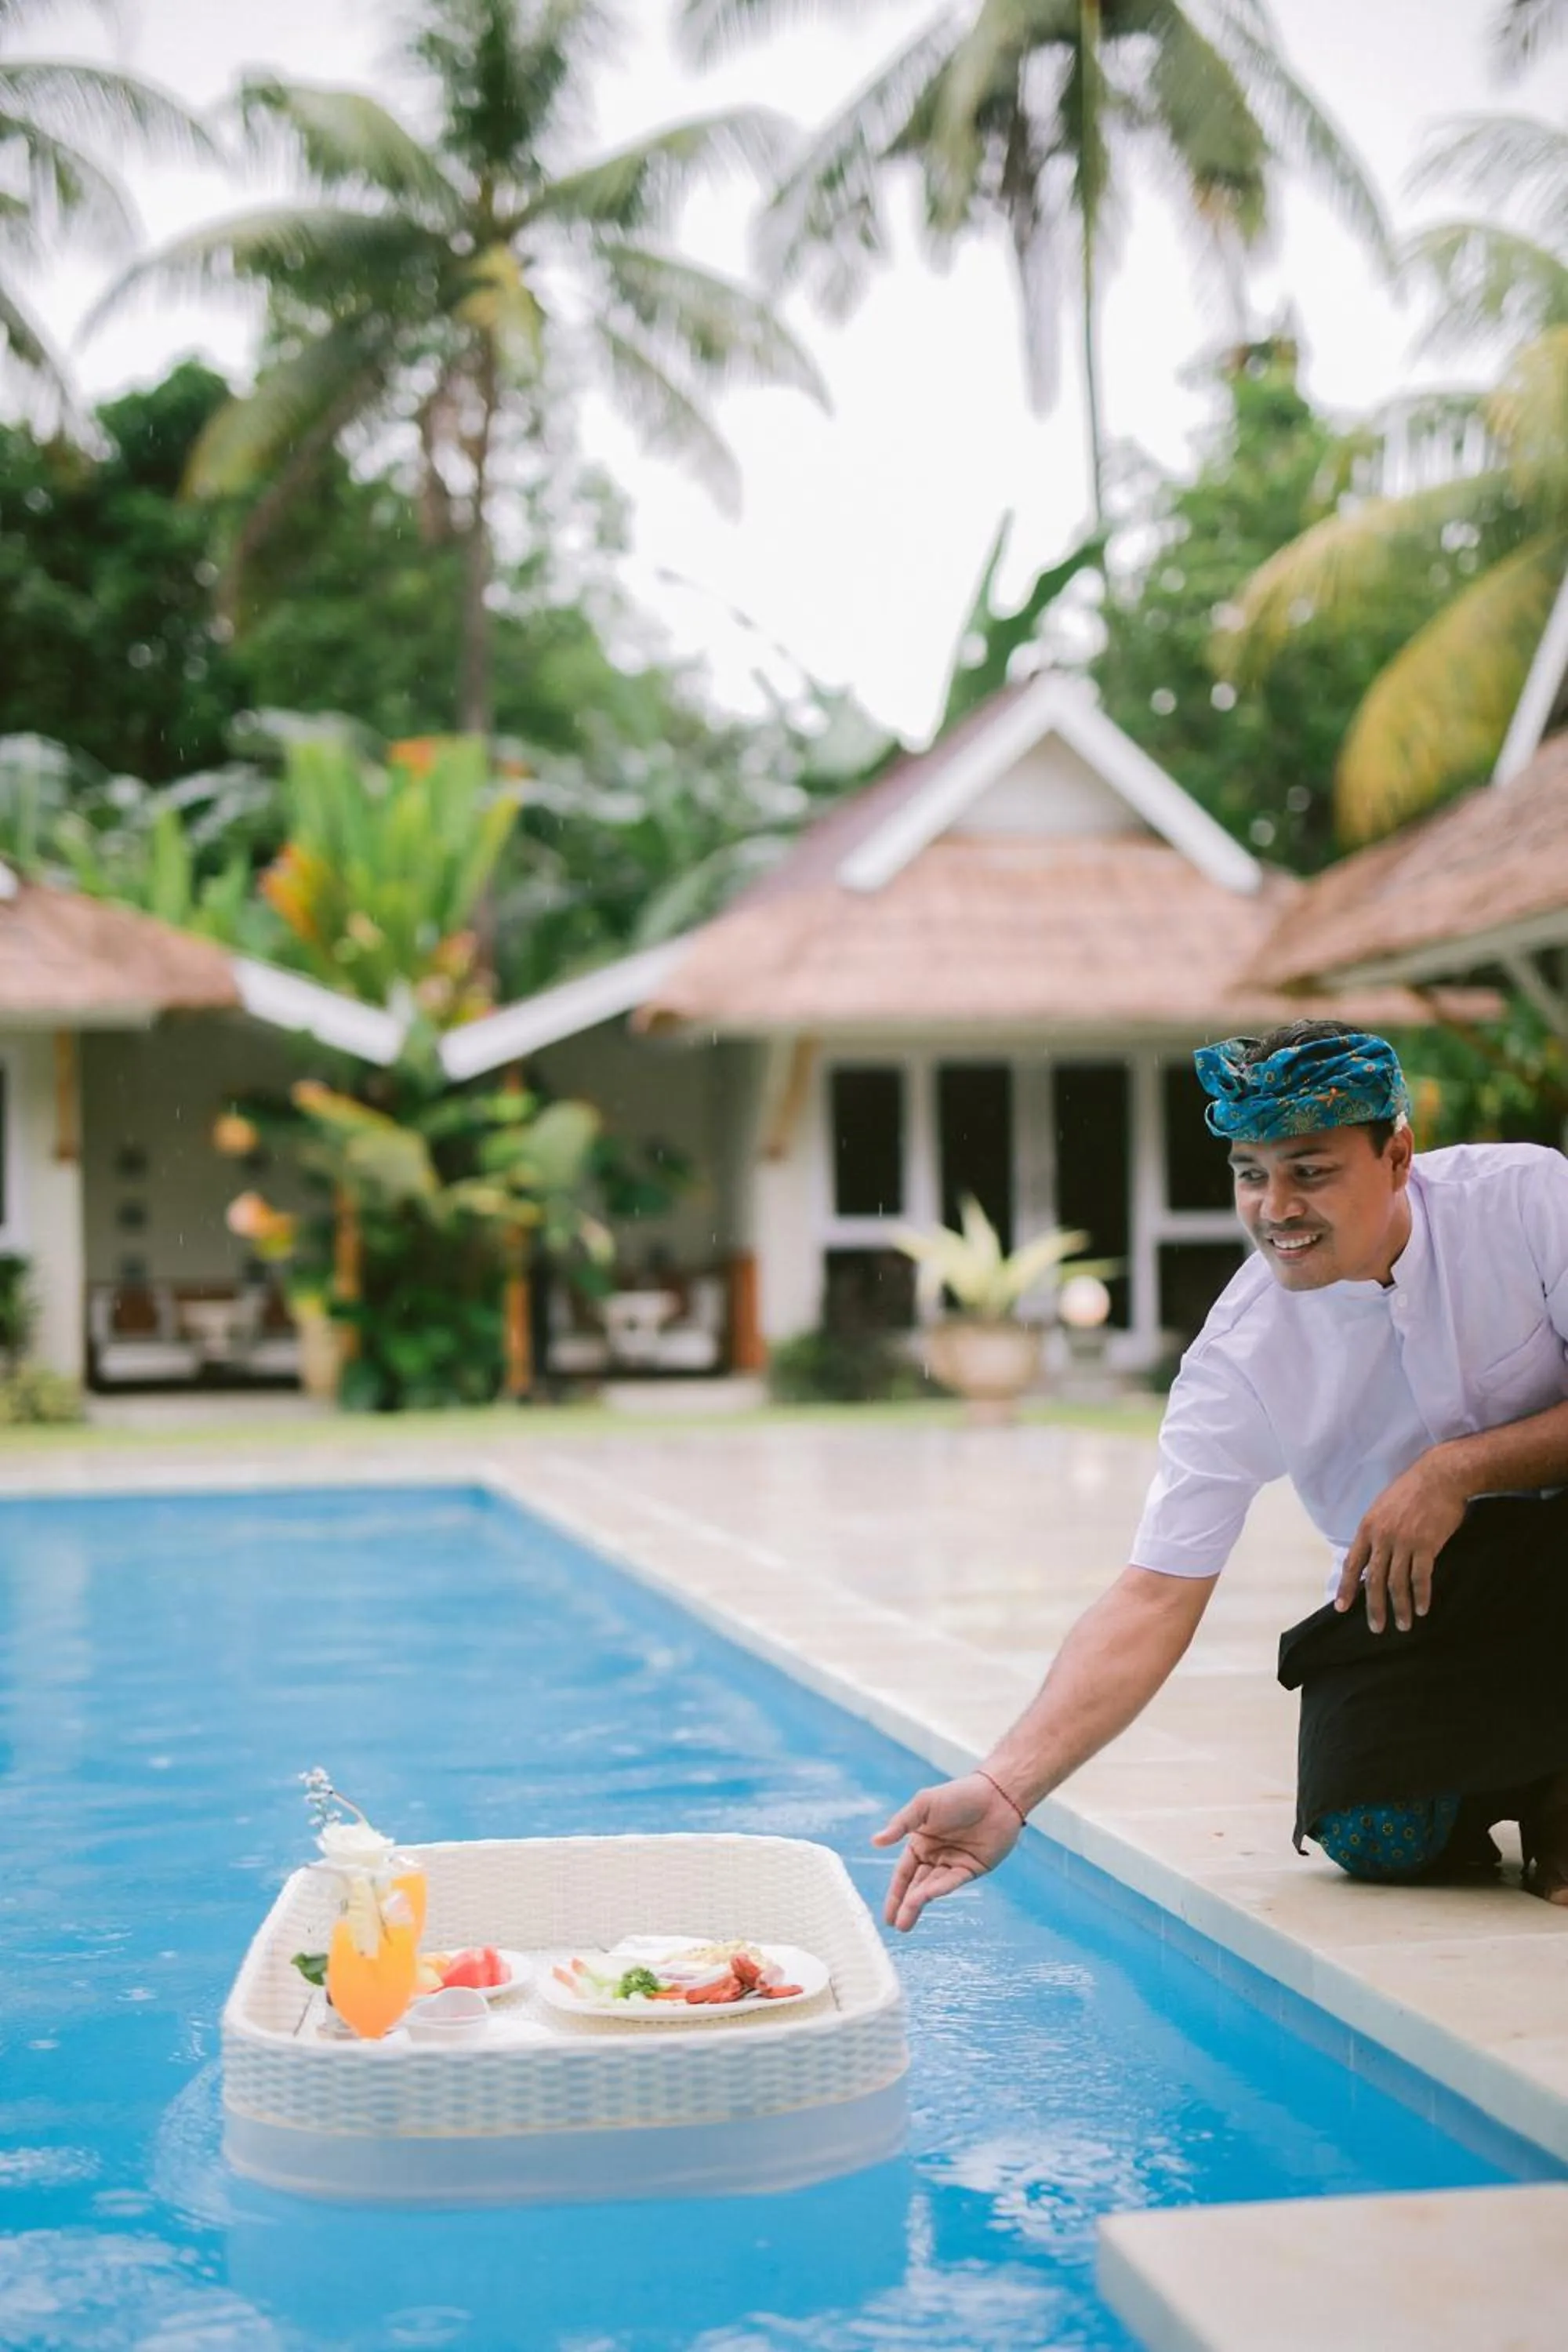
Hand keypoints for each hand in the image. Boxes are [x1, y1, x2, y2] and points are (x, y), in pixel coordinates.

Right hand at [871, 1771, 1024, 1931]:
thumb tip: (875, 1841)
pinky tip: (927, 1896)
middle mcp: (935, 1857)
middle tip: (897, 1925)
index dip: (895, 1894)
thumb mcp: (923, 1805)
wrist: (996, 1794)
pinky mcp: (973, 1868)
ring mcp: (954, 1864)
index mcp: (920, 1843)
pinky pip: (953, 1880)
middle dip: (906, 1905)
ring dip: (920, 1901)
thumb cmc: (957, 1794)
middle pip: (917, 1886)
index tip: (887, 1916)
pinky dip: (940, 1888)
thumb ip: (900, 1824)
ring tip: (907, 1920)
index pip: (903, 1874)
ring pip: (933, 1887)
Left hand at [1335, 1452, 1467, 1632]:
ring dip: (1399, 1608)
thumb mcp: (1383, 1506)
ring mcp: (1404, 1542)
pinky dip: (1420, 1596)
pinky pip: (1420, 1577)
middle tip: (1376, 1628)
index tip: (1342, 1608)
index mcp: (1368, 1527)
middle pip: (1374, 1579)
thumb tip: (1373, 1554)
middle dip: (1374, 1607)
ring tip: (1402, 1625)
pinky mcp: (1426, 1546)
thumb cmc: (1412, 1489)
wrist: (1440, 1476)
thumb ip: (1376, 1530)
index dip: (1348, 1588)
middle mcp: (1382, 1537)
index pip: (1353, 1564)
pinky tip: (1421, 1610)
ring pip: (1397, 1583)